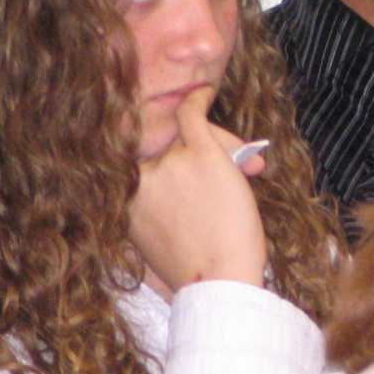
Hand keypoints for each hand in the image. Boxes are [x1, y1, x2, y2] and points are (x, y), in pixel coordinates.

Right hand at [129, 88, 266, 295]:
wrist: (219, 280)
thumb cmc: (198, 268)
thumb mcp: (157, 239)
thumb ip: (154, 208)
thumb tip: (179, 184)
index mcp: (124, 201)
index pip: (143, 166)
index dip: (171, 168)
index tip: (183, 172)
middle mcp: (139, 179)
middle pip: (168, 149)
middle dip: (201, 157)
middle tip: (237, 173)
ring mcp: (168, 165)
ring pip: (190, 138)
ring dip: (221, 146)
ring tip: (250, 168)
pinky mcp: (200, 154)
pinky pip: (193, 117)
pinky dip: (199, 102)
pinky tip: (205, 93)